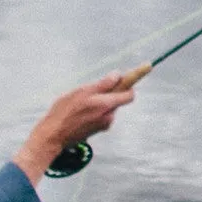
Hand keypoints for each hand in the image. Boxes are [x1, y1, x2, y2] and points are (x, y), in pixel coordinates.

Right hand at [14, 72, 139, 184]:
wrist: (53, 135)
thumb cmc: (64, 111)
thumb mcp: (81, 92)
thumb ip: (102, 85)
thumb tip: (118, 75)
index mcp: (105, 104)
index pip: (128, 91)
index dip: (136, 77)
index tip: (148, 65)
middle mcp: (109, 115)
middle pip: (120, 96)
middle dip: (113, 90)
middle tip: (98, 87)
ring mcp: (105, 123)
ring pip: (110, 104)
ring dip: (102, 100)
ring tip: (81, 102)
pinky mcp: (100, 128)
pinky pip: (104, 113)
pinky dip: (97, 109)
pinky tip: (81, 111)